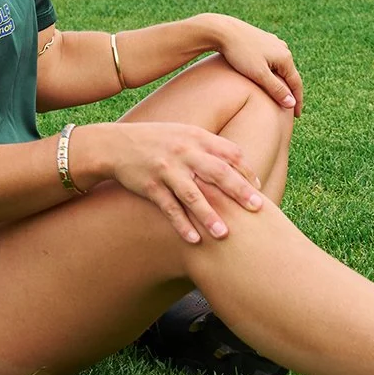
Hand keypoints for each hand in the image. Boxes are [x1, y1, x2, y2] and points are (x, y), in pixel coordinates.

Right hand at [76, 122, 264, 243]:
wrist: (115, 144)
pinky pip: (168, 208)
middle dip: (239, 191)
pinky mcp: (150, 186)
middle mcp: (184, 151)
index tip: (258, 187)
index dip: (246, 170)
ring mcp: (166, 169)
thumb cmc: (157, 141)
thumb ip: (209, 147)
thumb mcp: (184, 134)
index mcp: (196, 137)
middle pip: (217, 172)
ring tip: (224, 234)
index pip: (230, 153)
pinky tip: (194, 240)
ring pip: (192, 194)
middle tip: (257, 208)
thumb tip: (239, 164)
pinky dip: (181, 224)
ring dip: (209, 215)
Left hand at [202, 14, 303, 116]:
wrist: (223, 30)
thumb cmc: (240, 53)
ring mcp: (273, 43)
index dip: (297, 101)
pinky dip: (272, 71)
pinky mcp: (263, 40)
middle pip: (290, 75)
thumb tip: (292, 104)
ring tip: (279, 94)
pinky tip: (268, 76)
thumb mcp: (259, 75)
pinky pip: (272, 60)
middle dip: (289, 91)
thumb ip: (276, 90)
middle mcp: (283, 48)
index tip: (297, 116)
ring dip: (281, 81)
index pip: (296, 84)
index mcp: (285, 57)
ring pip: (280, 67)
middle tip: (289, 108)